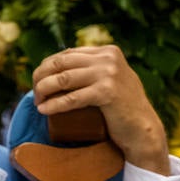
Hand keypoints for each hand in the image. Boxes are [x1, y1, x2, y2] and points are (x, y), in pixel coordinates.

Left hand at [32, 47, 169, 174]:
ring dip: (42, 90)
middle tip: (36, 94)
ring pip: (62, 79)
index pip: (67, 54)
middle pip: (60, 63)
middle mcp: (109, 59)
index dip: (47, 67)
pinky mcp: (107, 92)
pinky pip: (71, 98)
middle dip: (41, 77)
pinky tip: (43, 110)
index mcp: (109, 51)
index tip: (39, 82)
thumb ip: (96, 66)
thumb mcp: (113, 78)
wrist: (144, 129)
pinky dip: (54, 105)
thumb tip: (59, 63)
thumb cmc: (124, 108)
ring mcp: (109, 74)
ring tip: (38, 102)